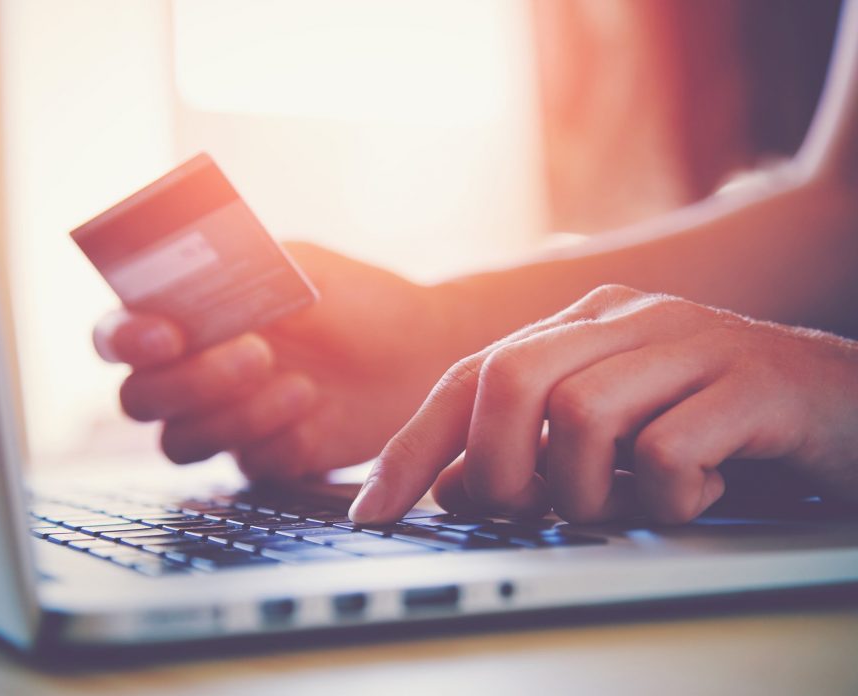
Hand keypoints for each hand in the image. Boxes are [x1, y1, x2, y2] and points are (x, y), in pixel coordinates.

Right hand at [93, 243, 466, 479]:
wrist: (417, 349)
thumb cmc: (355, 299)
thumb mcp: (298, 265)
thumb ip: (239, 266)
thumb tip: (189, 266)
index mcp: (188, 320)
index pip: (118, 335)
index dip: (124, 339)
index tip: (165, 335)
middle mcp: (194, 375)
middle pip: (139, 399)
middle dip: (191, 381)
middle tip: (258, 353)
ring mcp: (226, 422)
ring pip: (180, 443)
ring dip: (234, 416)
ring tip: (302, 384)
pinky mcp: (265, 458)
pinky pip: (245, 466)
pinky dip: (274, 442)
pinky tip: (315, 412)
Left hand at [350, 284, 857, 523]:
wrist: (851, 403)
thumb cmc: (719, 423)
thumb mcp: (614, 437)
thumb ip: (533, 448)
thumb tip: (449, 486)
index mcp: (586, 324)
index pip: (472, 375)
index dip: (413, 446)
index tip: (372, 509)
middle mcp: (630, 319)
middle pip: (511, 378)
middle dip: (494, 466)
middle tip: (519, 511)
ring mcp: (694, 343)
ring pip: (582, 414)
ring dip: (583, 489)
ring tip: (621, 503)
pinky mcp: (754, 383)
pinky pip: (668, 450)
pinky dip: (666, 496)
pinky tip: (694, 497)